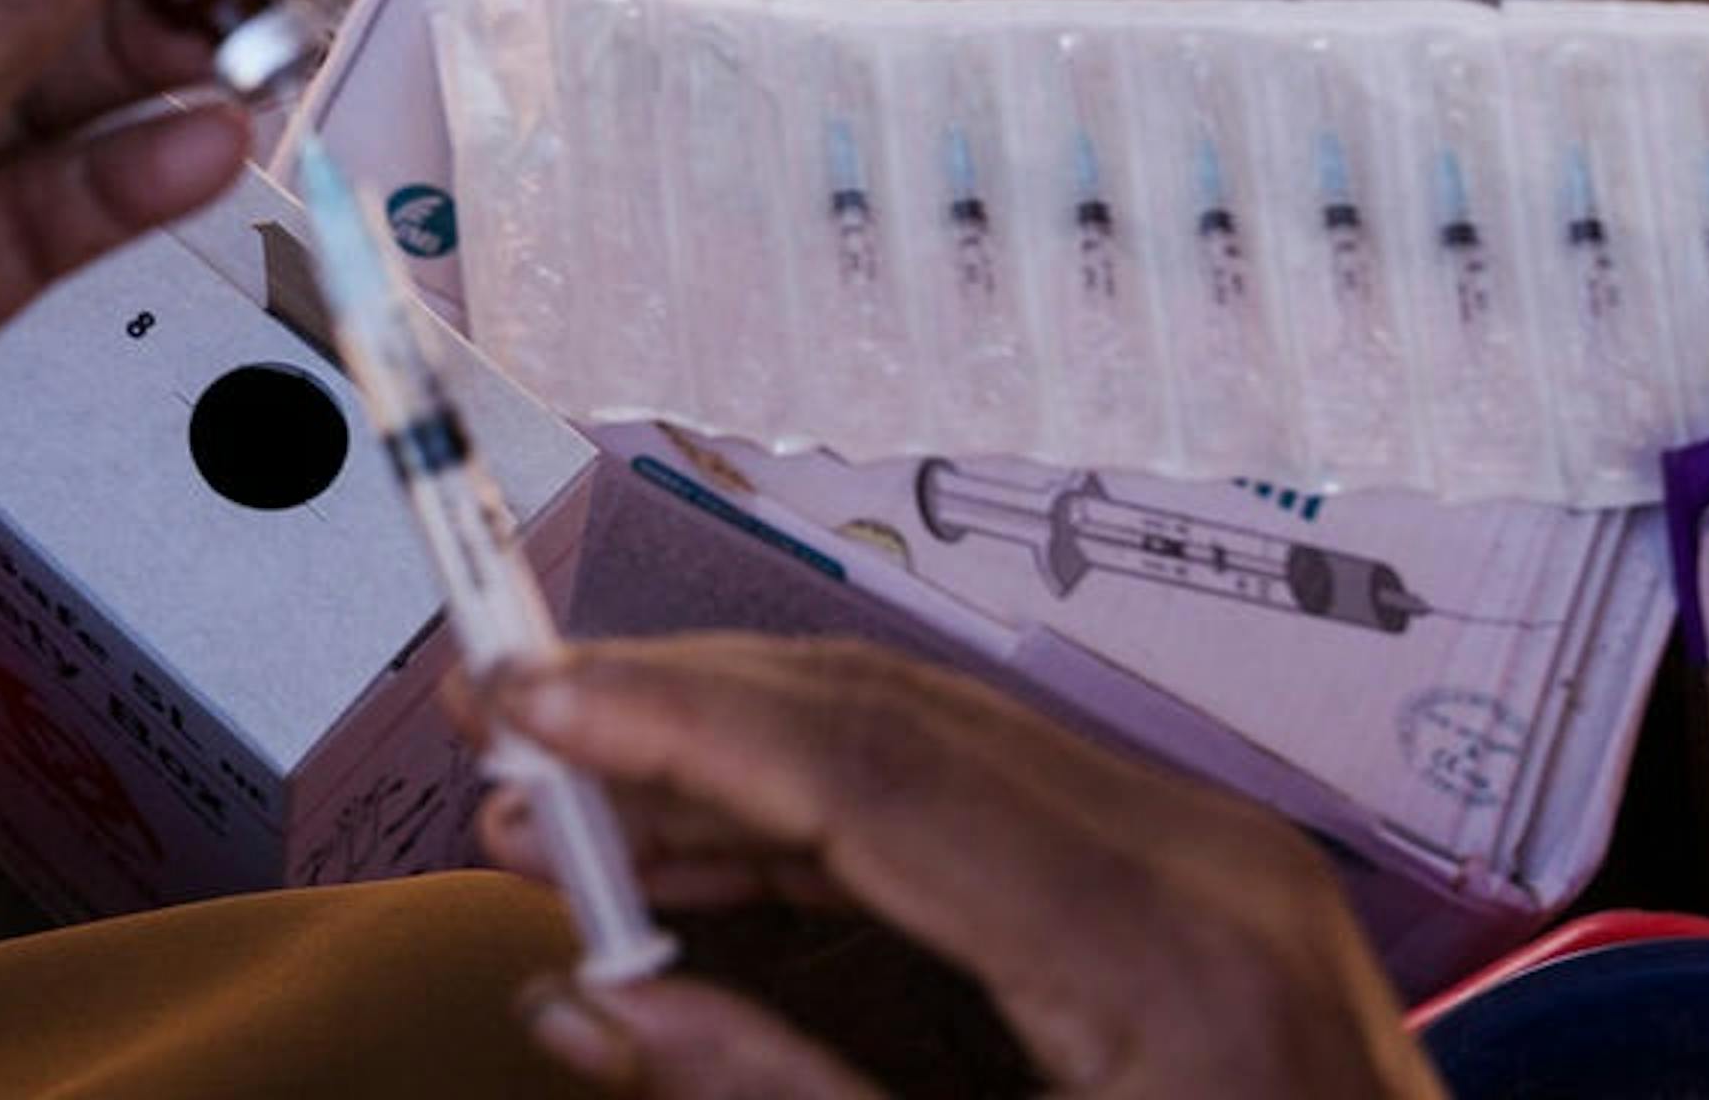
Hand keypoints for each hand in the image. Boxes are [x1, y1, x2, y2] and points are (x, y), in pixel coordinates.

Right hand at [476, 639, 1437, 1099]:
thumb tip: (589, 1005)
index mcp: (1167, 949)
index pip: (867, 762)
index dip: (668, 718)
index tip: (523, 702)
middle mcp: (1199, 861)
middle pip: (880, 716)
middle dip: (667, 715)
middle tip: (501, 728)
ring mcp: (1207, 859)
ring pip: (912, 738)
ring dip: (727, 765)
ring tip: (562, 814)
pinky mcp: (1192, 884)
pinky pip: (972, 802)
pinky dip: (821, 820)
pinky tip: (697, 863)